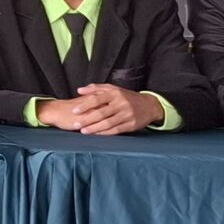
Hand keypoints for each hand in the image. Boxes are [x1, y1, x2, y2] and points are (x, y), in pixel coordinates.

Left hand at [36, 84, 159, 135]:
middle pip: (101, 113)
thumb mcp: (114, 89)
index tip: (74, 110)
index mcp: (116, 93)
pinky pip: (115, 130)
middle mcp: (121, 103)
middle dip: (87, 119)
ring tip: (83, 131)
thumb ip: (96, 89)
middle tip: (75, 124)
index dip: (85, 105)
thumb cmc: (127, 97)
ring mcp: (127, 115)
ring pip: (108, 123)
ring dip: (94, 128)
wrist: (149, 105)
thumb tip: (79, 90)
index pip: (97, 99)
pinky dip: (104, 133)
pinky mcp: (130, 125)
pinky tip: (96, 135)